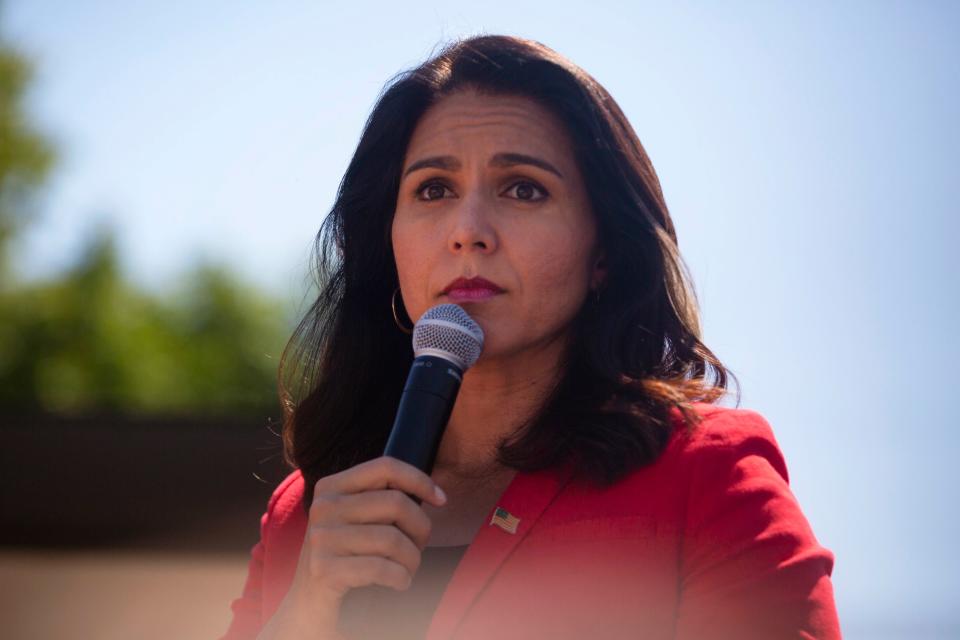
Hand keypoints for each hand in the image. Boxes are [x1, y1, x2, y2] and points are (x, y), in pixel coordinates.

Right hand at [257, 456, 446, 638]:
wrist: (308, 608)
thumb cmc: (345, 560)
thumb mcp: (355, 520)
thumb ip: (380, 501)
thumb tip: (433, 493)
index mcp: (331, 487)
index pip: (385, 466)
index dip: (420, 480)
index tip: (441, 499)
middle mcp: (323, 507)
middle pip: (396, 503)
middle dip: (421, 528)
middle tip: (419, 547)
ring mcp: (321, 538)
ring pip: (393, 539)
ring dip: (412, 559)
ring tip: (409, 568)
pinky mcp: (324, 570)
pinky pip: (382, 568)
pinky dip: (401, 578)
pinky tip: (399, 582)